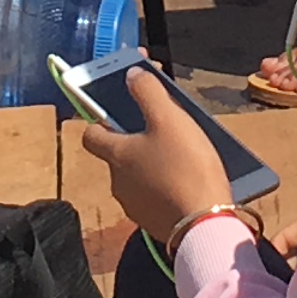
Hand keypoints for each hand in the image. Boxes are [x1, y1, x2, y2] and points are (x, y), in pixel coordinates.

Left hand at [77, 61, 236, 248]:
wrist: (205, 223)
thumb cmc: (185, 167)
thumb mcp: (169, 119)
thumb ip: (147, 92)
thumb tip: (130, 74)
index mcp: (116, 154)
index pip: (91, 133)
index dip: (102, 119)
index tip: (119, 109)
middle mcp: (118, 181)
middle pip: (119, 153)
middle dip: (137, 139)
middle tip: (164, 128)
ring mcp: (135, 205)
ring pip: (138, 175)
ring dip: (154, 163)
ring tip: (183, 154)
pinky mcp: (154, 222)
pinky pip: (155, 195)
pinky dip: (166, 185)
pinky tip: (189, 179)